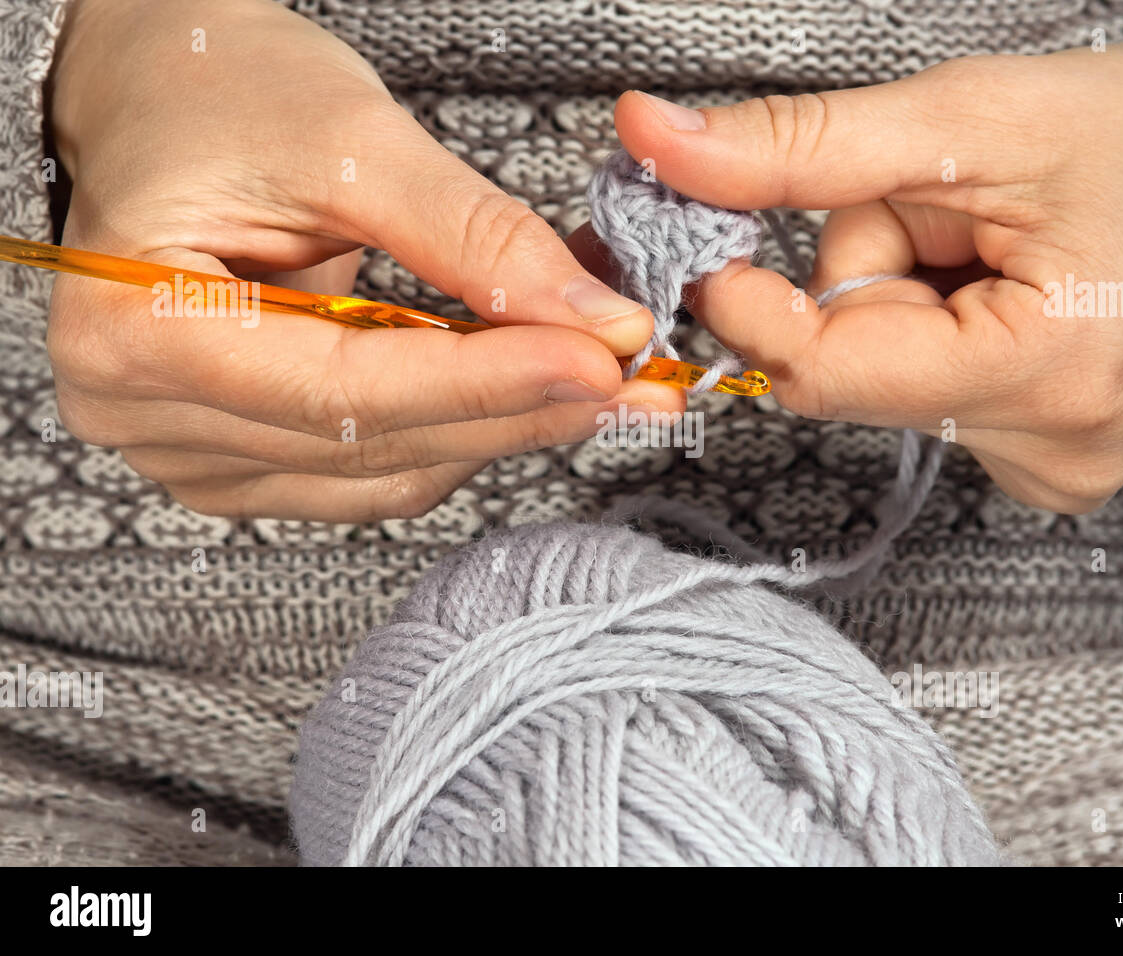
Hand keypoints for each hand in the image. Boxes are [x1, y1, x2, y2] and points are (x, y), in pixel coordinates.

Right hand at [46, 0, 680, 521]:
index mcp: (137, 324)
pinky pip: (371, 475)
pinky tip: (520, 395)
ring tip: (594, 383)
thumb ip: (473, 236)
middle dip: (518, 412)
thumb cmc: (216, 92)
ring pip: (384, 476)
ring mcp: (189, 447)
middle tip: (632, 383)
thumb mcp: (351, 139)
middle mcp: (144, 411)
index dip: (488, 382)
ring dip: (498, 432)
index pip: (347, 389)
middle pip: (372, 446)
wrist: (157, 101)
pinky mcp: (240, 456)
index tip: (599, 360)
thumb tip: (593, 320)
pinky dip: (456, 436)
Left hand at [612, 25, 1122, 512]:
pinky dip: (942, 330)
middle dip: (869, 274)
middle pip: (854, 371)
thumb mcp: (968, 120)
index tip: (719, 233)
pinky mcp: (1050, 461)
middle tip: (958, 209)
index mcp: (1047, 376)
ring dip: (909, 299)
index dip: (753, 303)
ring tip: (1010, 248)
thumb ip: (797, 148)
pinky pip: (930, 394)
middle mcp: (1052, 454)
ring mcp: (1056, 470)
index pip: (824, 376)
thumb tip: (656, 145)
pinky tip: (1019, 292)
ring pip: (888, 379)